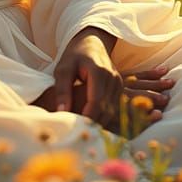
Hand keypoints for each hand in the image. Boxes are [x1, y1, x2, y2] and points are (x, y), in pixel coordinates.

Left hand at [31, 61, 174, 133]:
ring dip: (101, 124)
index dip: (88, 118)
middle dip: (95, 125)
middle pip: (106, 110)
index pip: (96, 102)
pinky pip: (115, 108)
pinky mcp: (119, 87)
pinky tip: (96, 129)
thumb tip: (61, 112)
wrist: (91, 41)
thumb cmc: (73, 55)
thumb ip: (62, 90)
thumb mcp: (63, 69)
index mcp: (99, 72)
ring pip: (113, 111)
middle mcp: (113, 78)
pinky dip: (106, 118)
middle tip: (83, 140)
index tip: (77, 131)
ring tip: (89, 138)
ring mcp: (118, 83)